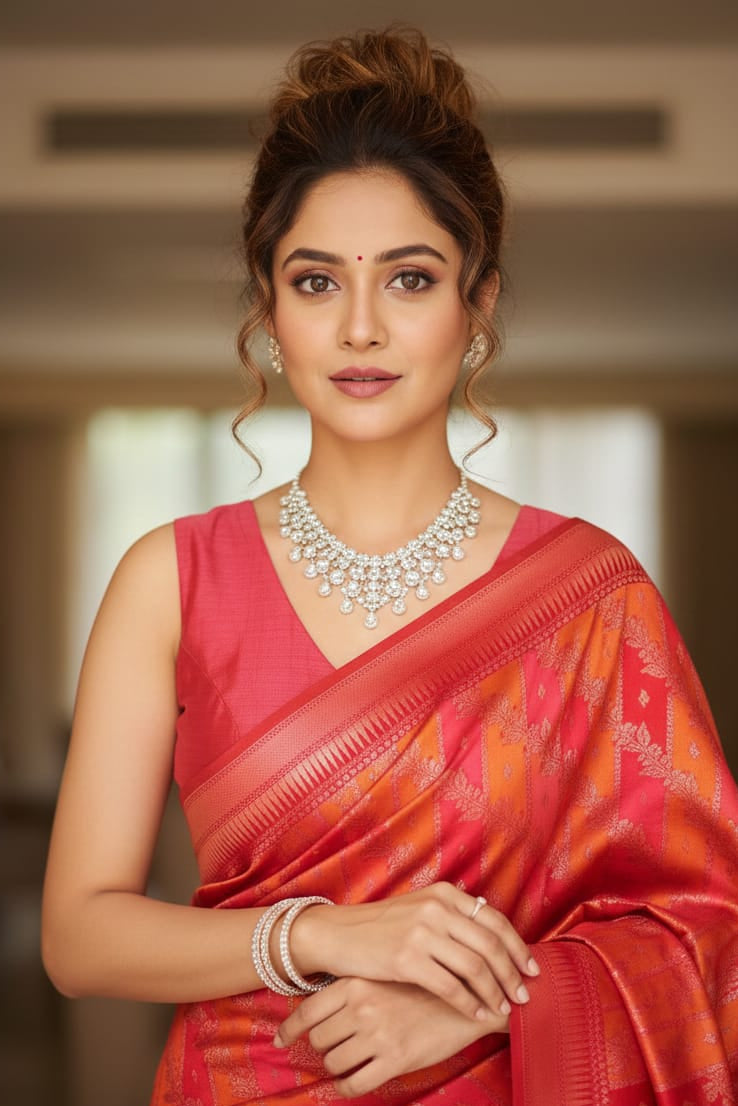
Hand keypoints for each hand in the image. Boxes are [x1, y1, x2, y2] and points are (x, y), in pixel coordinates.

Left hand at [275, 976, 508, 1097]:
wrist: (467, 998)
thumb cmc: (424, 985)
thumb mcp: (385, 974)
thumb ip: (355, 986)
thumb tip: (320, 1003)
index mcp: (357, 983)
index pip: (307, 1011)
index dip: (289, 1029)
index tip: (280, 1039)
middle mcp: (362, 1007)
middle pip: (319, 1040)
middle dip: (322, 1047)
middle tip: (333, 1046)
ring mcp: (378, 1034)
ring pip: (334, 1062)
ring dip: (336, 1066)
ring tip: (346, 1062)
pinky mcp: (395, 1059)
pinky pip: (355, 1084)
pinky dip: (346, 1087)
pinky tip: (351, 1082)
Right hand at [291, 882, 538, 1020]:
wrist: (339, 934)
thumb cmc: (383, 926)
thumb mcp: (420, 907)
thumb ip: (453, 914)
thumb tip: (492, 930)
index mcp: (445, 893)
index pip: (495, 920)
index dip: (518, 947)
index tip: (531, 969)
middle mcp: (437, 908)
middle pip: (491, 945)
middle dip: (512, 974)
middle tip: (524, 996)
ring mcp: (422, 932)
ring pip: (475, 967)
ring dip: (495, 992)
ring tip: (503, 1008)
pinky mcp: (407, 959)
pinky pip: (450, 987)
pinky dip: (469, 1004)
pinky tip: (476, 1014)